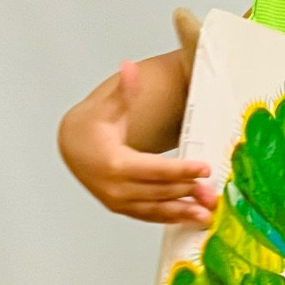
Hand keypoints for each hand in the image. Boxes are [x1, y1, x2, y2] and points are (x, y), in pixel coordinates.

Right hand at [57, 58, 215, 224]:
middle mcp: (116, 187)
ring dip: (182, 212)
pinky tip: (190, 217)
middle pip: (158, 191)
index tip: (204, 168)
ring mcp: (118, 201)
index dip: (181, 169)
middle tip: (213, 194)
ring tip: (206, 215)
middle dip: (187, 192)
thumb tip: (129, 67)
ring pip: (155, 209)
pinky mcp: (121, 208)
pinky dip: (170, 217)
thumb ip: (123, 91)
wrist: (72, 147)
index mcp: (114, 163)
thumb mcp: (107, 107)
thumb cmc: (92, 126)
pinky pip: (149, 215)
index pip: (154, 168)